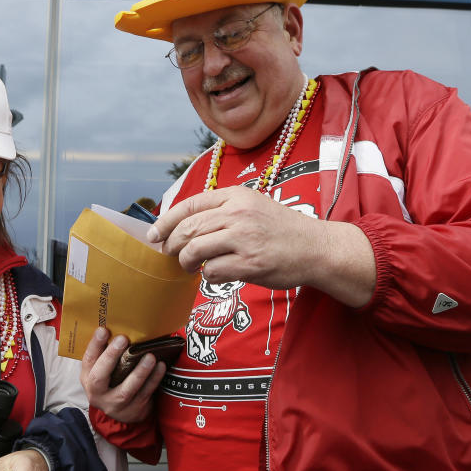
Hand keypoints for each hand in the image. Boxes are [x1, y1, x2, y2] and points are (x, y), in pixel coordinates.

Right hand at [79, 327, 165, 423]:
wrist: (123, 413)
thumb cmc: (114, 382)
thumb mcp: (103, 370)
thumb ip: (107, 354)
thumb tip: (119, 327)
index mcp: (88, 378)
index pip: (88, 360)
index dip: (95, 345)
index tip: (103, 330)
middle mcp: (97, 393)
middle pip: (100, 377)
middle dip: (111, 356)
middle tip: (123, 338)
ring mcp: (114, 404)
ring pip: (126, 389)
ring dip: (139, 372)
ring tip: (149, 356)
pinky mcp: (133, 410)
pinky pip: (144, 394)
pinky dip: (153, 379)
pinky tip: (160, 366)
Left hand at [147, 187, 375, 306]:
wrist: (317, 248)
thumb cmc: (281, 230)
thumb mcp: (253, 206)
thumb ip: (222, 210)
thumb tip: (182, 224)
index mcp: (236, 195)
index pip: (189, 205)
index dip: (165, 221)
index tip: (154, 235)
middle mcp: (238, 213)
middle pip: (187, 229)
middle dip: (172, 245)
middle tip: (171, 255)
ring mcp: (244, 238)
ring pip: (194, 250)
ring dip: (186, 262)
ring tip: (189, 266)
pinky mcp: (250, 263)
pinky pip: (212, 271)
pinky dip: (206, 275)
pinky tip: (214, 273)